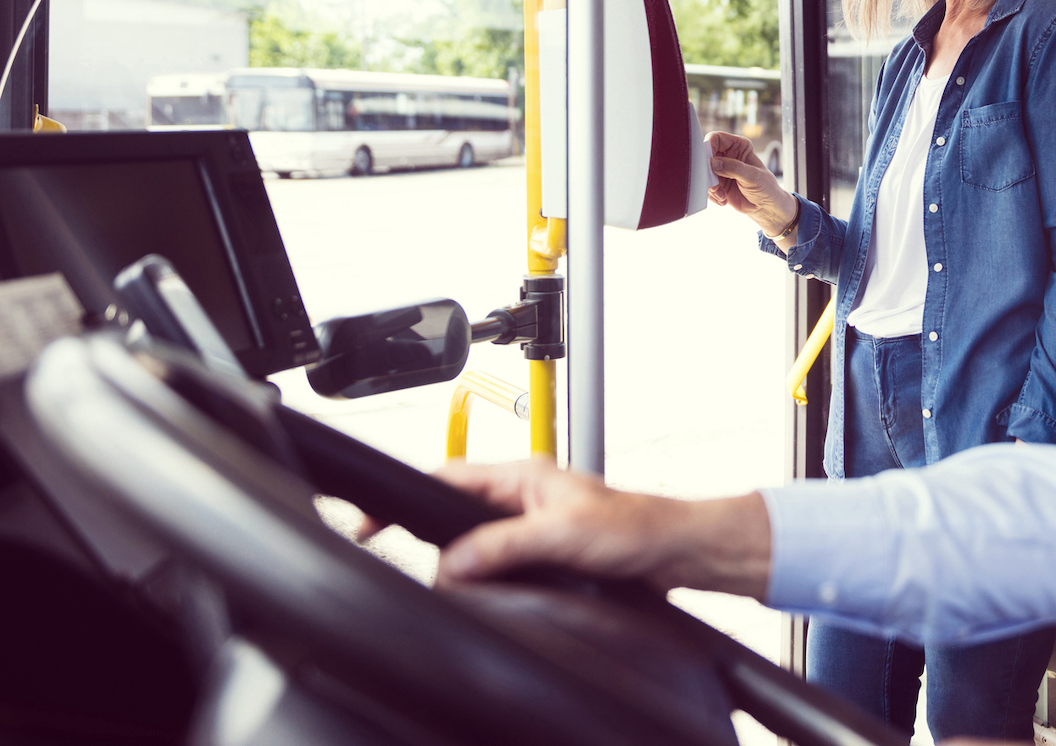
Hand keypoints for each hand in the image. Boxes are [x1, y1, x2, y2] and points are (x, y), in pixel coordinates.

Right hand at [434, 459, 771, 597]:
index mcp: (524, 474)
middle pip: (456, 509)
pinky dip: (486, 574)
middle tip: (407, 557)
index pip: (449, 476)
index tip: (374, 518)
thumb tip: (453, 561)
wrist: (674, 551)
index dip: (407, 495)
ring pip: (476, 538)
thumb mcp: (560, 533)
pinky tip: (484, 588)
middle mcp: (525, 493)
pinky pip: (500, 559)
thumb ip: (503, 544)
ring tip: (450, 578)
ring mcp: (534, 521)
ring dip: (462, 559)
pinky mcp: (546, 548)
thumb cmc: (635, 527)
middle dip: (430, 533)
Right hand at [706, 132, 797, 238]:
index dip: (709, 147)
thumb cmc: (766, 188)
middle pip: (705, 155)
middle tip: (714, 185)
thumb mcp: (753, 176)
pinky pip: (705, 185)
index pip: (717, 138)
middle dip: (706, 171)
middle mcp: (727, 155)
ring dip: (709, 185)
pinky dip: (711, 194)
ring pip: (703, 172)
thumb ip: (734, 168)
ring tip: (722, 195)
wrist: (765, 207)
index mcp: (738, 146)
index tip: (709, 162)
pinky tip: (723, 199)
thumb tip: (714, 163)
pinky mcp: (717, 183)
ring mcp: (721, 169)